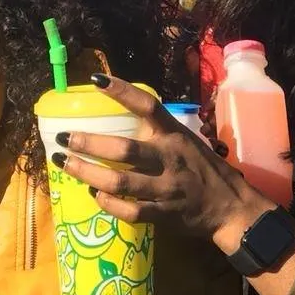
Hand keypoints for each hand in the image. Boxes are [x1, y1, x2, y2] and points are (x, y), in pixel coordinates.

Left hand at [53, 74, 268, 245]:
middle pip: (125, 149)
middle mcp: (169, 158)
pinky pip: (131, 211)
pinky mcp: (164, 213)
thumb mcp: (185, 140)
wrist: (230, 206)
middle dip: (90, 143)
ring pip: (121, 182)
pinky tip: (94, 194)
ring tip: (66, 165)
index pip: (148, 106)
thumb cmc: (203, 169)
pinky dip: (108, 203)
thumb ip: (158, 131)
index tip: (95, 80)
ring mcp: (166, 188)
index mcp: (174, 135)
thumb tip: (121, 115)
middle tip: (64, 137)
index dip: (122, 91)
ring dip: (88, 173)